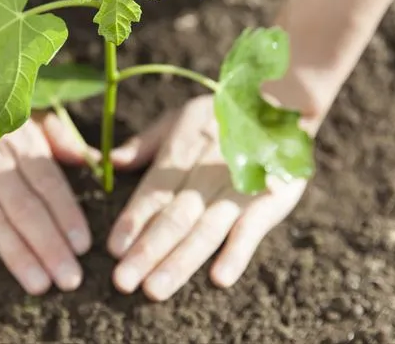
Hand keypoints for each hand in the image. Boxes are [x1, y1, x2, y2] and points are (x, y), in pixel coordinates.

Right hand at [0, 93, 93, 294]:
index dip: (68, 216)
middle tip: (69, 280)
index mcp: (22, 145)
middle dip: (50, 246)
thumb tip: (92, 159)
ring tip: (39, 285)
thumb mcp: (25, 121)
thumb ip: (59, 141)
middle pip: (27, 209)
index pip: (50, 185)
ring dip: (17, 255)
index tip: (83, 248)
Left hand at [106, 95, 313, 300]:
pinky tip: (220, 278)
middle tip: (123, 281)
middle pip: (174, 217)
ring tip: (155, 289)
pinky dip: (237, 253)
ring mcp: (239, 189)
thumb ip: (146, 143)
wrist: (283, 105)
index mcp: (181, 152)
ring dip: (181, 261)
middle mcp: (206, 173)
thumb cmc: (221, 116)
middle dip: (148, 250)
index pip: (153, 192)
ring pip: (205, 230)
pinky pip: (252, 229)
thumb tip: (111, 161)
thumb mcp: (180, 118)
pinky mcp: (270, 200)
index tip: (113, 249)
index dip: (133, 220)